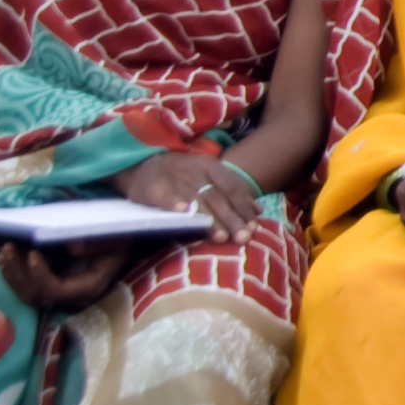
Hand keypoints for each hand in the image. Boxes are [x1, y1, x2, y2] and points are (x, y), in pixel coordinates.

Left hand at [0, 240, 147, 311]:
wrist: (123, 247)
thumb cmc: (121, 241)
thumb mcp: (116, 239)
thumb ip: (97, 244)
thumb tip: (72, 247)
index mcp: (88, 287)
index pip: (56, 290)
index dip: (40, 275)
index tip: (32, 253)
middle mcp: (72, 297)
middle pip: (36, 295)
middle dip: (19, 273)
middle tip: (9, 248)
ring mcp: (60, 294)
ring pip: (28, 294)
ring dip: (12, 273)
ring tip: (5, 251)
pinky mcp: (52, 286)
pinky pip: (27, 288)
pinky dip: (14, 274)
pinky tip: (7, 257)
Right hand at [115, 148, 262, 239]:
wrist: (145, 165)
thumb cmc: (184, 177)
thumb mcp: (209, 178)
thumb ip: (233, 193)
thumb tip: (258, 212)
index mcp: (211, 167)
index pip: (232, 188)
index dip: (243, 208)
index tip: (253, 228)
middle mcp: (195, 172)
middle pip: (217, 197)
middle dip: (231, 219)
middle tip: (242, 238)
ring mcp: (173, 179)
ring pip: (195, 201)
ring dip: (208, 219)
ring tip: (220, 236)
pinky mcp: (153, 188)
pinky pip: (164, 196)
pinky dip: (173, 203)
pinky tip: (182, 213)